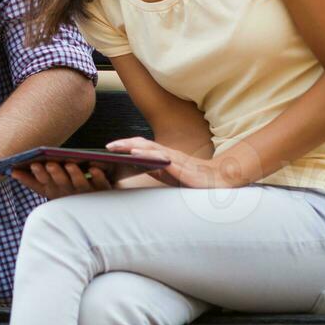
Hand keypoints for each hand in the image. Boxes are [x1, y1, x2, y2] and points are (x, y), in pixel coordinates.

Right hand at [11, 160, 114, 199]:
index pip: (45, 184)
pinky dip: (97, 177)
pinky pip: (101, 184)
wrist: (100, 210)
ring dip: (74, 175)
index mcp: (56, 192)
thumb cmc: (69, 192)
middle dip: (54, 174)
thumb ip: (31, 180)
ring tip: (69, 165)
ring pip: (80, 184)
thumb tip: (12, 171)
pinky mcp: (104, 191)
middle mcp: (70, 194)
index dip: (39, 175)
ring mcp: (87, 193)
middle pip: (61, 184)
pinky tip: (94, 168)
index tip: (33, 165)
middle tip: (49, 164)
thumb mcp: (49, 188)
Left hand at [105, 137, 256, 188]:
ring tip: (116, 148)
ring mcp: (174, 159)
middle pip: (142, 144)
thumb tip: (131, 165)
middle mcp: (167, 153)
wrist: (217, 181)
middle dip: (124, 144)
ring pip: (150, 148)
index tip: (109, 147)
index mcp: (163, 155)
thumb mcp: (167, 173)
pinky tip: (136, 155)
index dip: (125, 145)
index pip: (141, 146)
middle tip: (107, 146)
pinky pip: (162, 159)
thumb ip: (152, 168)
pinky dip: (148, 155)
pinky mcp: (180, 167)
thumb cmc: (190, 178)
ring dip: (132, 146)